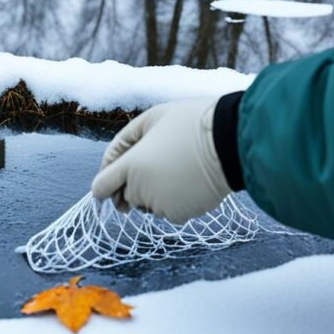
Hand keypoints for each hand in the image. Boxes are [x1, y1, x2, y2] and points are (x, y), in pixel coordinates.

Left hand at [90, 96, 231, 223]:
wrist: (232, 140)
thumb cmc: (192, 122)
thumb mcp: (152, 118)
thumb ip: (125, 143)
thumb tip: (115, 167)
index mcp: (131, 165)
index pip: (101, 187)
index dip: (103, 185)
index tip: (109, 183)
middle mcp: (143, 190)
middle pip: (126, 196)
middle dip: (134, 184)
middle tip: (158, 163)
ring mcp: (162, 205)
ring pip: (148, 204)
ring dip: (154, 192)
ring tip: (177, 168)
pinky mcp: (182, 214)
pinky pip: (169, 210)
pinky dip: (174, 199)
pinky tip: (188, 180)